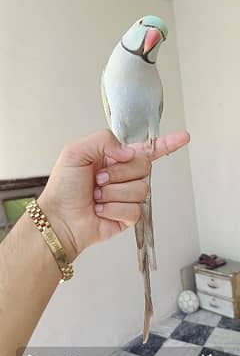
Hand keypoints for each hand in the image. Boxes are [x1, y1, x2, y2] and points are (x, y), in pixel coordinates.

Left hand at [38, 129, 189, 261]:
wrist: (59, 219)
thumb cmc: (64, 186)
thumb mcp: (76, 152)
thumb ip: (104, 140)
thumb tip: (129, 152)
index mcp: (114, 158)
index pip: (146, 149)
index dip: (166, 143)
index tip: (184, 137)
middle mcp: (124, 176)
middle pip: (143, 167)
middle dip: (118, 172)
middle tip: (97, 179)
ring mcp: (127, 196)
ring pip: (140, 189)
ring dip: (113, 193)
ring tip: (96, 197)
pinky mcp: (128, 216)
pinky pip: (134, 209)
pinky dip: (114, 209)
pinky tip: (101, 210)